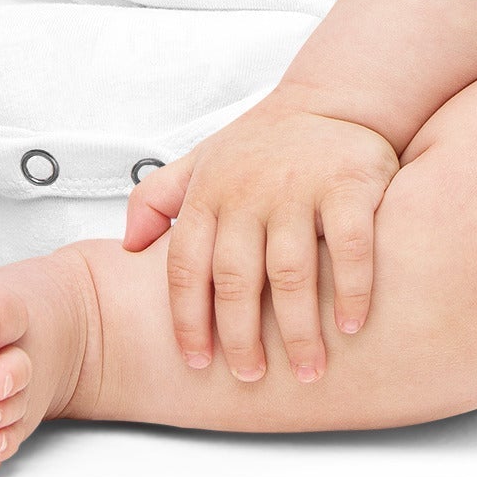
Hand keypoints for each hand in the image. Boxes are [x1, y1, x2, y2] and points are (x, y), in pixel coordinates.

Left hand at [120, 93, 398, 383]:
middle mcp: (248, 191)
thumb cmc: (261, 144)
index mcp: (209, 192)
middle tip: (251, 377)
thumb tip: (126, 245)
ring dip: (298, 330)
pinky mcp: (348, 185)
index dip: (187, 320)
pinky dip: (350, 291)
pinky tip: (348, 325)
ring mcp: (299, 188)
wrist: (330, 99)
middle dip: (240, 338)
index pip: (185, 265)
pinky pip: (350, 249)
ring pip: (291, 273)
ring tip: (305, 370)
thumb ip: (157, 199)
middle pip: (235, 278)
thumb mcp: (200, 161)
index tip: (196, 362)